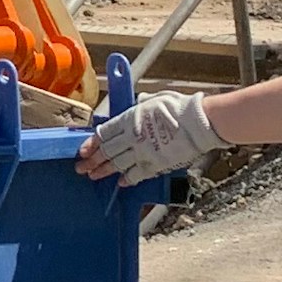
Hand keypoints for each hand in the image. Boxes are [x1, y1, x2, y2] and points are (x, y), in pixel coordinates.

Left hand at [79, 92, 222, 184]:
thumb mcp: (155, 99)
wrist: (199, 122)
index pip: (103, 134)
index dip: (91, 143)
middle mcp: (132, 137)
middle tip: (82, 168)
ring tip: (94, 176)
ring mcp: (142, 152)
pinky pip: (137, 174)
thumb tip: (139, 102)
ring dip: (104, 171)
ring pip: (117, 164)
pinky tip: (121, 182)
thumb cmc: (180, 107)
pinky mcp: (156, 164)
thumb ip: (142, 104)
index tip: (83, 150)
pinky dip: (128, 179)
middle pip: (107, 151)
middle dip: (92, 161)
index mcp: (129, 118)